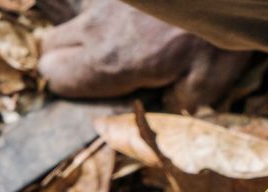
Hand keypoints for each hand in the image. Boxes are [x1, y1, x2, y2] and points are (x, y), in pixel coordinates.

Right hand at [38, 0, 252, 110]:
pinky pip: (97, 5)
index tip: (95, 95)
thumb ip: (176, 103)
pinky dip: (110, 16)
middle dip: (66, 62)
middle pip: (50, 46)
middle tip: (100, 74)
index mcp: (110, 60)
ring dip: (88, 36)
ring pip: (73, 21)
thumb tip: (163, 106)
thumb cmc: (217, 35)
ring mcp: (104, 0)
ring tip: (124, 46)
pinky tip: (142, 22)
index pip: (55, 76)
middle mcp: (96, 26)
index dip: (70, 90)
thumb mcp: (206, 84)